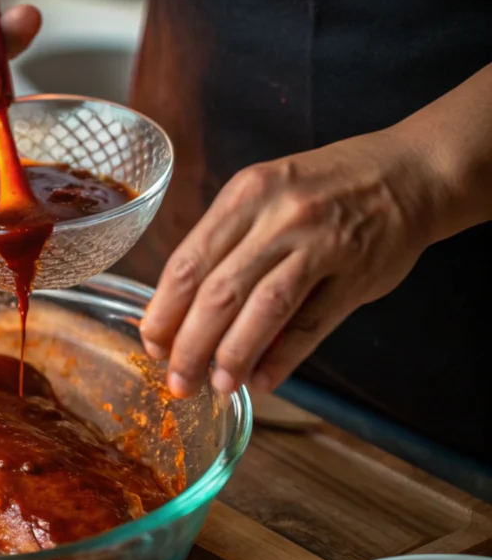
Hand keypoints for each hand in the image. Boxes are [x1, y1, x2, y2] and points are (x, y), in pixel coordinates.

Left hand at [140, 128, 442, 397]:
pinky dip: (283, 358)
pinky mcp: (357, 273)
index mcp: (246, 195)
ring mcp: (321, 243)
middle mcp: (279, 216)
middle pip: (218, 292)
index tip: (152, 344)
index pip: (187, 262)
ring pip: (262, 310)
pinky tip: (262, 380)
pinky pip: (311, 324)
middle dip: (190, 346)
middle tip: (177, 381)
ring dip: (234, 356)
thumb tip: (183, 315)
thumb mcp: (263, 194)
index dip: (164, 311)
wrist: (408, 173)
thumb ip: (225, 245)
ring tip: (217, 386)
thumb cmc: (322, 189)